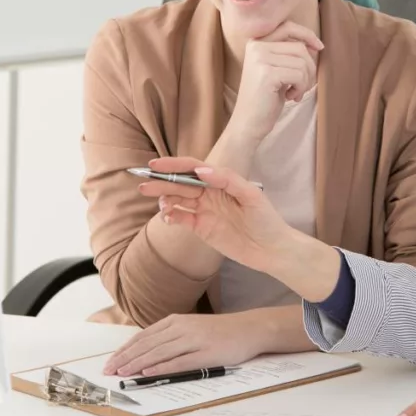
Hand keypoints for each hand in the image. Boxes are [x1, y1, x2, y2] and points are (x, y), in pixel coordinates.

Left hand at [103, 312, 265, 376]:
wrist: (249, 329)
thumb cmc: (219, 331)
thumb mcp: (191, 328)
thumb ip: (170, 336)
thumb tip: (146, 352)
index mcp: (176, 321)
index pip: (143, 336)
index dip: (125, 349)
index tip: (111, 361)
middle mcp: (181, 328)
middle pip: (147, 345)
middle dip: (125, 358)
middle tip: (109, 371)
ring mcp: (193, 340)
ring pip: (159, 353)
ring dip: (137, 364)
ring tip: (122, 373)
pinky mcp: (205, 353)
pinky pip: (179, 361)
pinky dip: (161, 367)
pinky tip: (148, 373)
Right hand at [138, 156, 292, 272]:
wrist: (272, 249)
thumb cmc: (266, 219)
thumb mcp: (251, 195)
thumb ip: (227, 180)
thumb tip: (201, 171)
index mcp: (221, 181)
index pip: (193, 169)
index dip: (173, 165)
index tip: (155, 165)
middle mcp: (210, 194)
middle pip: (181, 184)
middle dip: (161, 183)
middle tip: (143, 185)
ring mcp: (205, 211)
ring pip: (178, 201)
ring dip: (165, 200)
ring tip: (158, 203)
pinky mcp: (202, 228)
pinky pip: (181, 220)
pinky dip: (171, 217)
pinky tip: (166, 217)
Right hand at [227, 21, 322, 143]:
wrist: (248, 123)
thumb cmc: (265, 98)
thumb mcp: (276, 70)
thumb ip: (289, 54)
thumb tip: (314, 45)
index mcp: (256, 43)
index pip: (288, 27)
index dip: (307, 34)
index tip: (319, 47)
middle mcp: (256, 46)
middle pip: (299, 48)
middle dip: (309, 68)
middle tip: (302, 86)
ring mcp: (260, 58)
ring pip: (302, 62)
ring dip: (305, 81)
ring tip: (293, 93)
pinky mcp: (267, 73)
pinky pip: (299, 75)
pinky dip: (301, 88)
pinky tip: (289, 97)